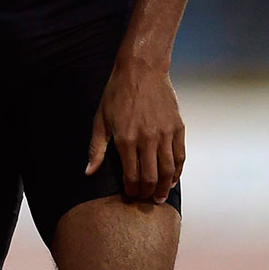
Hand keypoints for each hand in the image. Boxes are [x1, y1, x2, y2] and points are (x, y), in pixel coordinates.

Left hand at [85, 57, 184, 203]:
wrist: (142, 69)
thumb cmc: (118, 92)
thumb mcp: (100, 119)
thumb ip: (96, 148)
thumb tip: (88, 172)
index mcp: (126, 139)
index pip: (131, 176)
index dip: (132, 191)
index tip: (131, 195)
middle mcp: (147, 139)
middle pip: (152, 178)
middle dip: (148, 194)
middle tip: (146, 200)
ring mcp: (164, 134)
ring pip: (168, 171)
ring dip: (165, 188)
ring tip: (161, 196)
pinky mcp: (177, 127)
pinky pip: (180, 156)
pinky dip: (178, 171)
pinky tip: (173, 178)